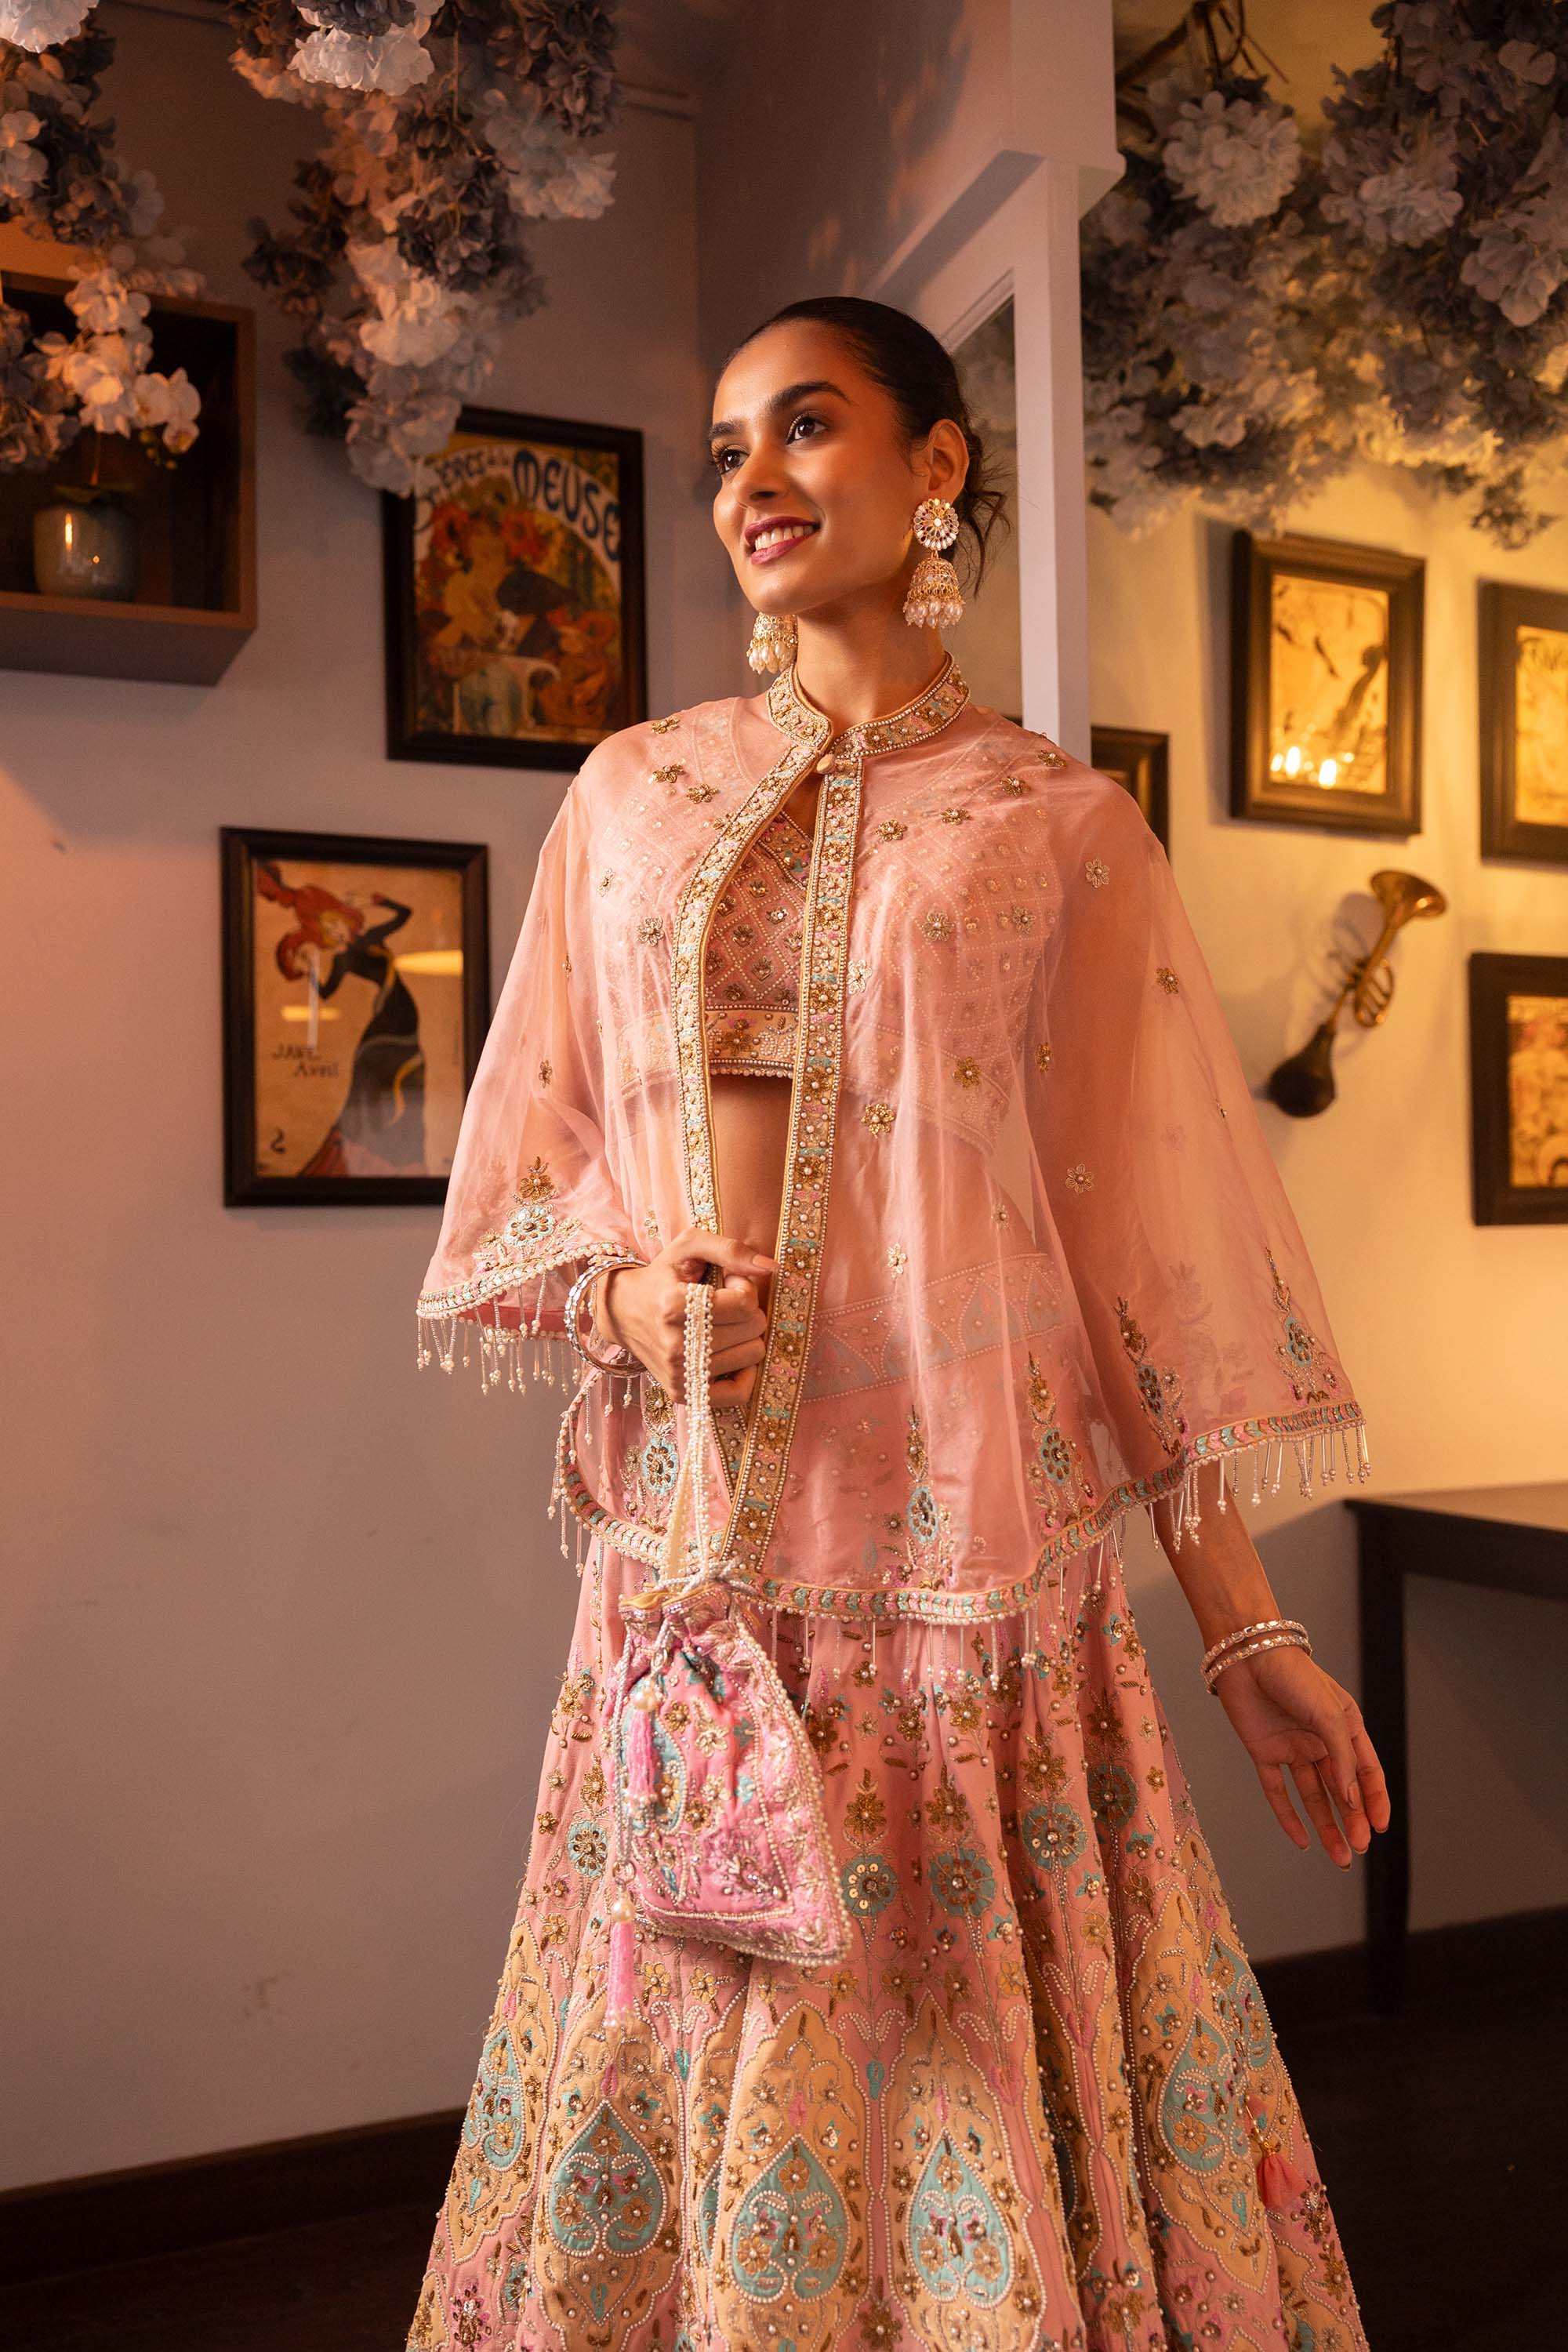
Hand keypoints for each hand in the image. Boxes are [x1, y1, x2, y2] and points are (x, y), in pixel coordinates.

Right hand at [595, 1226, 775, 1406]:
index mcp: (675, 1306)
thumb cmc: (662, 1276)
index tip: (726, 1283)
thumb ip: (730, 1250)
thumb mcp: (689, 1247)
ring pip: (753, 1355)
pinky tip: (731, 1353)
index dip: (743, 1286)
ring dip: (744, 1337)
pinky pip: (740, 1393)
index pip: (746, 1303)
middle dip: (747, 1311)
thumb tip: (770, 1268)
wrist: (623, 1312)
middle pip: (753, 1329)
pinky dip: (745, 1373)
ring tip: (721, 1325)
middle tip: (723, 1305)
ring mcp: (679, 1374)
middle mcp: (675, 1345)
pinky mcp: (682, 1393)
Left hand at [1213, 1645, 1390, 1868]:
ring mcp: (1293, 1748)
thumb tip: (1351, 1801)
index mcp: (1344, 1727)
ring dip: (1326, 1825)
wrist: (1247, 1655)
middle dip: (1352, 1821)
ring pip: (1313, 1796)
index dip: (1375, 1799)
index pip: (1366, 1771)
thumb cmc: (1294, 1676)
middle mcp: (1321, 1741)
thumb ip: (1341, 1759)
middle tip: (1359, 1848)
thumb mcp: (1328, 1715)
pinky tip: (1301, 1841)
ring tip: (1340, 1856)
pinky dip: (1288, 1817)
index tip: (1380, 1827)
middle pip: (1341, 1789)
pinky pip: (1278, 1791)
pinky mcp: (1265, 1752)